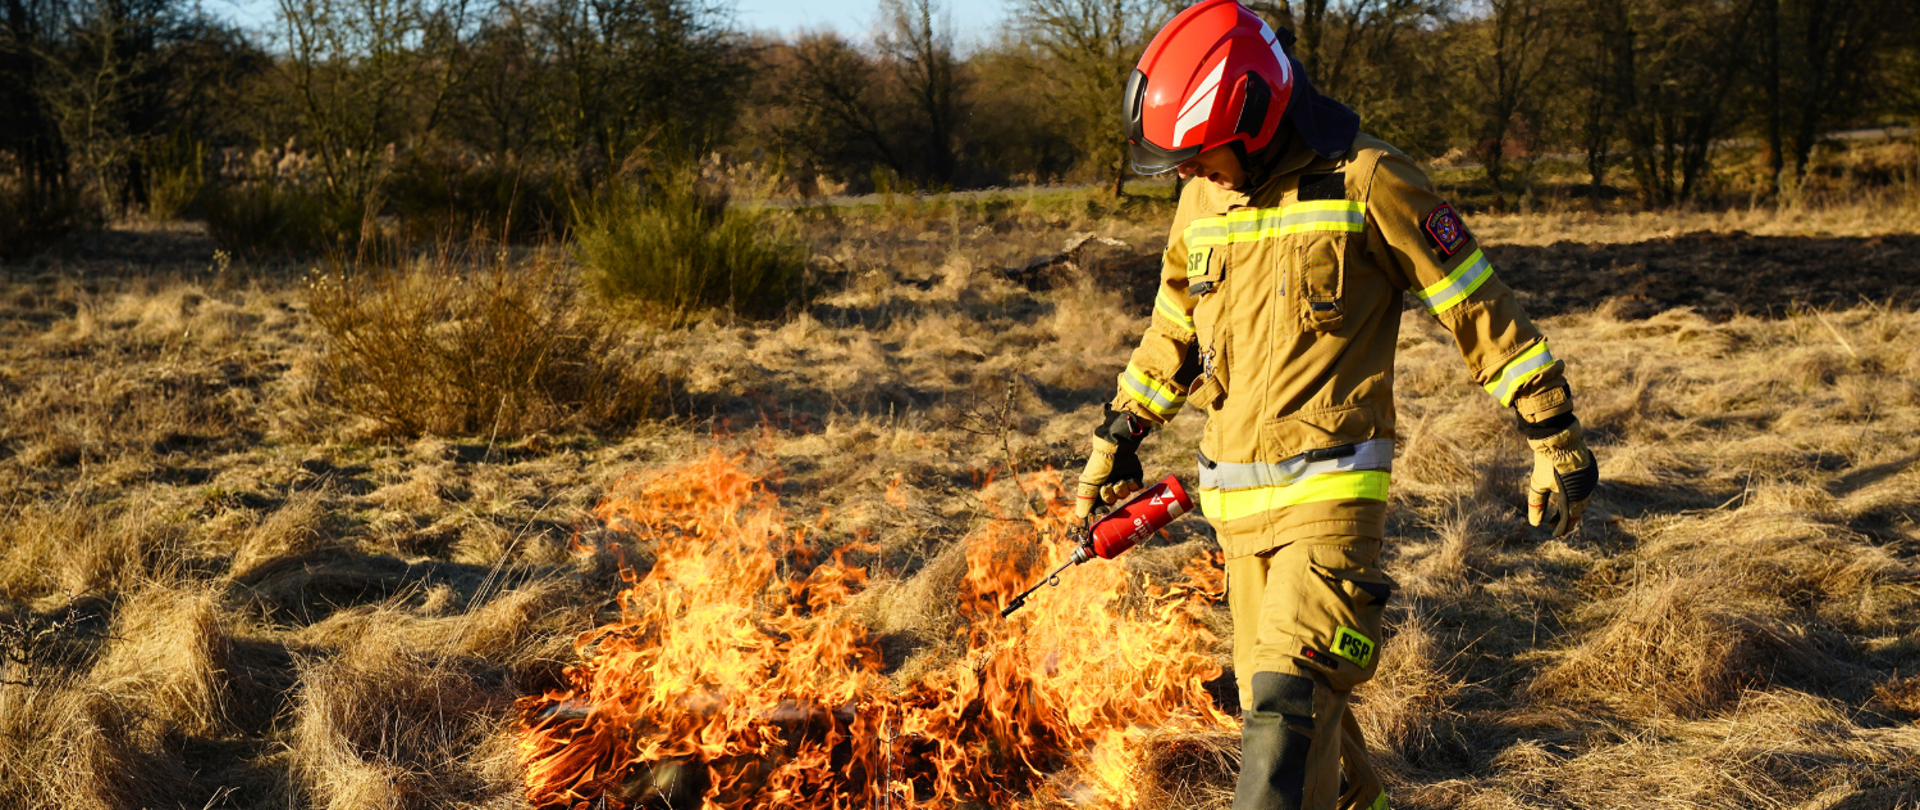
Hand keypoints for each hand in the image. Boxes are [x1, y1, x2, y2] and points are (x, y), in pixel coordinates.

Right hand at [1074, 408, 1148, 522]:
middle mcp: (1108, 485)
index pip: (1098, 506)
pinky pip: (1135, 488)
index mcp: (1096, 488)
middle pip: (1111, 501)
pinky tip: (1128, 478)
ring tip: (1119, 480)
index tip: (1103, 511)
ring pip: (1124, 495)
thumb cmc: (1099, 466)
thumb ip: (1085, 500)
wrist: (1115, 451)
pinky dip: (1132, 485)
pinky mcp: (1132, 477)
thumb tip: (1081, 516)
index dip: (1100, 510)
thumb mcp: (1088, 483)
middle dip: (1110, 496)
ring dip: (1121, 489)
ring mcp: (1121, 481)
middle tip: (1108, 486)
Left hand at [1526, 420, 1597, 536]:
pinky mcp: (1590, 471)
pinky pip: (1585, 489)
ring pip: (1582, 499)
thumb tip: (1534, 524)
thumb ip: (1537, 504)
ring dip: (1572, 507)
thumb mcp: (1539, 484)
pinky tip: (1566, 495)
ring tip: (1559, 511)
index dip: (1562, 528)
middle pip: (1577, 510)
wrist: (1559, 439)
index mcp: (1574, 497)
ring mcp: (1589, 480)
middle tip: (1554, 524)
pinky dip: (1576, 495)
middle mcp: (1585, 490)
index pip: (1569, 519)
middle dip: (1566, 519)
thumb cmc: (1547, 463)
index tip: (1555, 534)